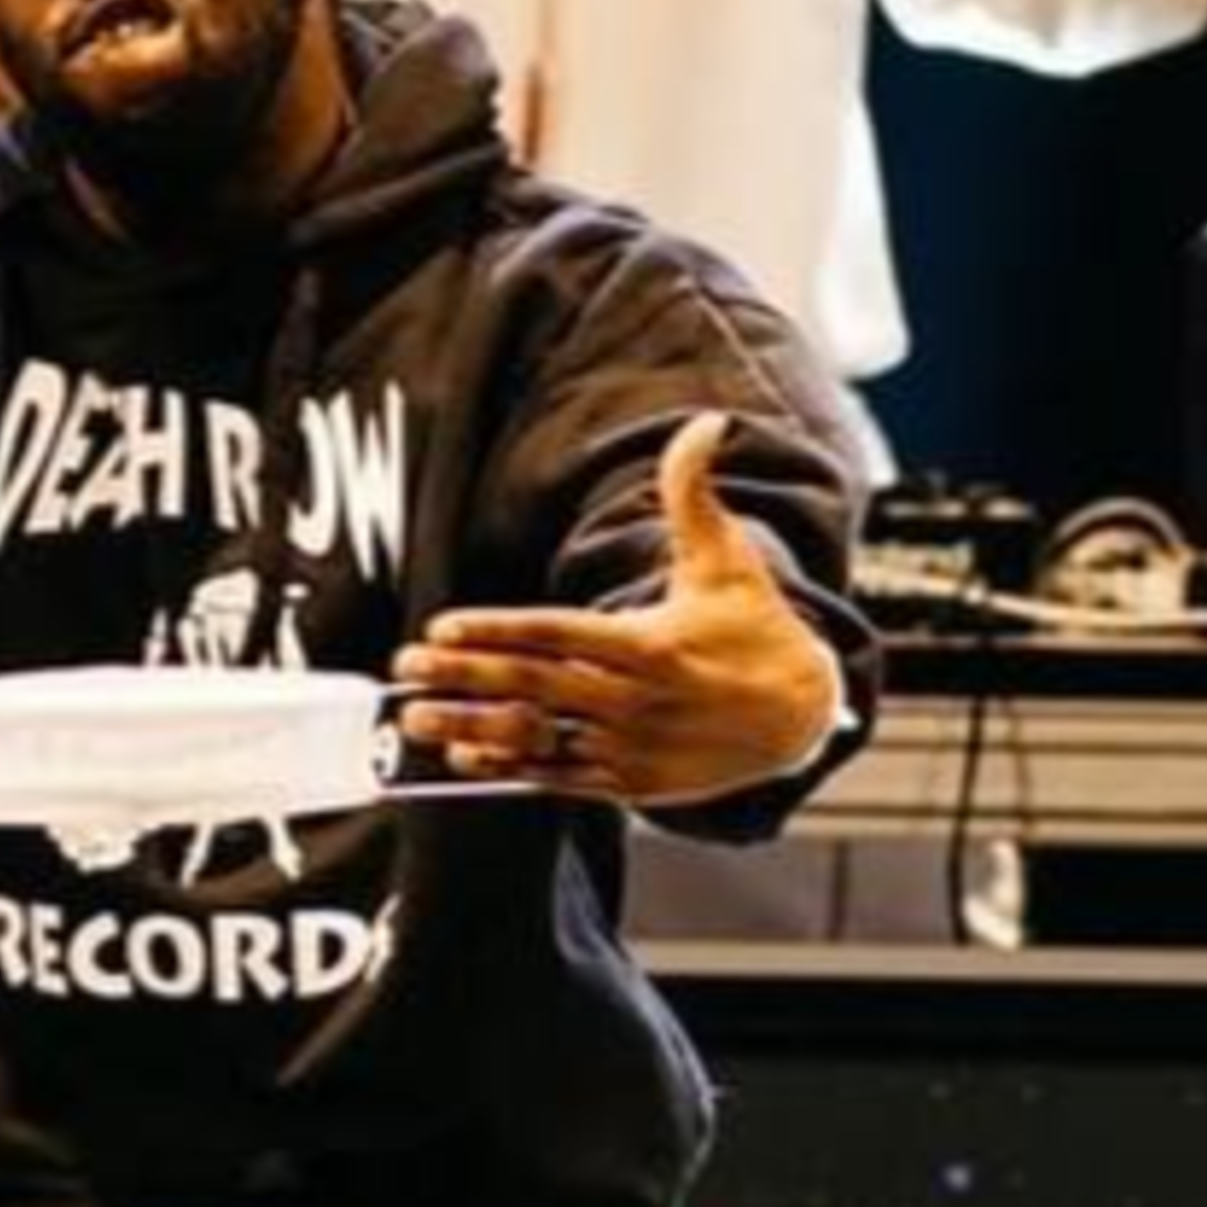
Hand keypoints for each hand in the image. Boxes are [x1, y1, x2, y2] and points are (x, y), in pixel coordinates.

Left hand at [391, 415, 845, 807]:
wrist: (801, 719)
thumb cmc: (755, 630)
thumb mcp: (728, 558)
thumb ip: (695, 493)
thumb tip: (704, 423)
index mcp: (650, 644)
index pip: (556, 634)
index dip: (496, 630)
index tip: (441, 626)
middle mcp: (634, 700)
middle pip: (532, 686)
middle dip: (463, 676)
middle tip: (405, 667)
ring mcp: (629, 747)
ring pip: (536, 738)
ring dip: (471, 729)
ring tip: (415, 719)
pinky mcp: (630, 784)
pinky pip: (558, 777)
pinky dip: (512, 768)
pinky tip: (466, 756)